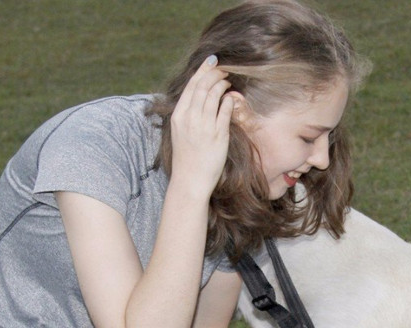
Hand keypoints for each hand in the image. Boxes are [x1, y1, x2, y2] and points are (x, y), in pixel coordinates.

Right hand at [169, 55, 233, 196]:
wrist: (190, 180)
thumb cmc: (186, 158)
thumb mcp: (180, 132)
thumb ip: (188, 114)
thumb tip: (199, 98)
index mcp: (179, 115)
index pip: (191, 86)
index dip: (202, 70)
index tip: (211, 62)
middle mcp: (190, 118)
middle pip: (203, 86)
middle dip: (215, 73)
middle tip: (224, 69)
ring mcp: (204, 126)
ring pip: (214, 95)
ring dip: (223, 84)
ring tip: (228, 81)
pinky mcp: (218, 135)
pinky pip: (225, 110)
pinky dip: (229, 101)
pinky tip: (231, 98)